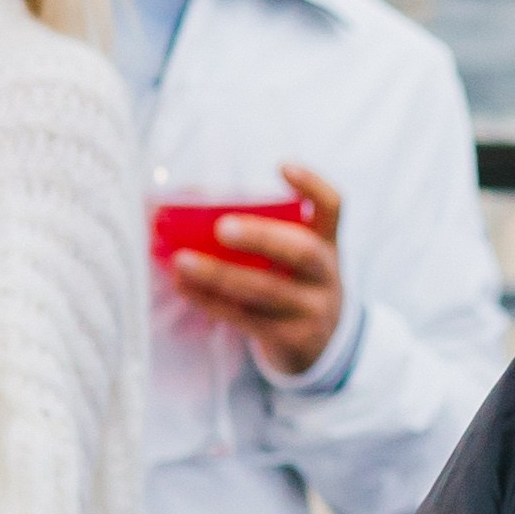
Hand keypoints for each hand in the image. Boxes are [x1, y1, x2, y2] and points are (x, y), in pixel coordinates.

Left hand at [171, 160, 344, 373]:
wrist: (319, 347)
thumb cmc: (291, 285)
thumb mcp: (292, 259)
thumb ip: (258, 231)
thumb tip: (190, 198)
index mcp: (327, 244)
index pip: (332, 207)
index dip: (311, 186)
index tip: (282, 166)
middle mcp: (326, 276)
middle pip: (303, 253)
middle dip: (261, 237)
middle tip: (221, 228)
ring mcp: (312, 310)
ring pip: (267, 291)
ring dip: (220, 275)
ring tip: (182, 262)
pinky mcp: (291, 340)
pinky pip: (247, 319)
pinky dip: (211, 301)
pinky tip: (184, 287)